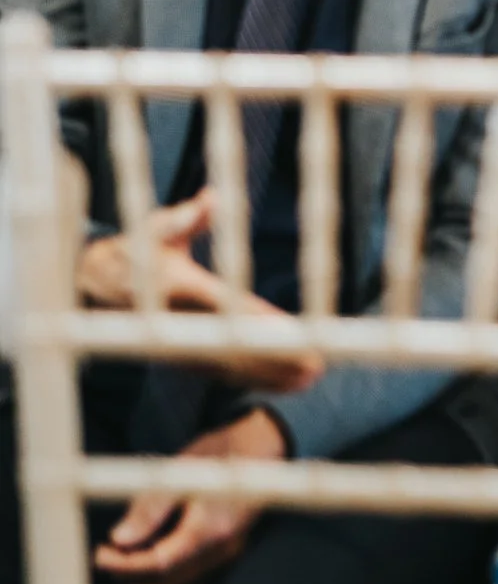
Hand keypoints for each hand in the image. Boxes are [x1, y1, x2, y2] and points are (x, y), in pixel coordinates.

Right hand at [75, 193, 321, 392]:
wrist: (97, 286)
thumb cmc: (138, 247)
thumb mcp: (157, 227)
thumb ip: (187, 217)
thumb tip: (213, 198)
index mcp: (178, 286)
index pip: (222, 305)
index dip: (252, 318)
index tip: (284, 329)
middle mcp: (182, 322)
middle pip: (232, 343)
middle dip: (273, 354)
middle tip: (315, 362)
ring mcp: (182, 344)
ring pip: (231, 363)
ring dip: (272, 372)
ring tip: (312, 376)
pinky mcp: (185, 356)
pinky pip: (224, 372)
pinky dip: (257, 380)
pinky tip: (290, 385)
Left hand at [93, 410, 284, 583]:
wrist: (263, 446)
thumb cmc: (219, 452)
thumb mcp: (180, 470)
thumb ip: (151, 507)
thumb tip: (119, 539)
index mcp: (211, 528)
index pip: (159, 563)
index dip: (124, 564)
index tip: (98, 553)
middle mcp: (223, 548)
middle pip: (166, 580)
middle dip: (131, 571)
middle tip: (106, 551)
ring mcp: (228, 551)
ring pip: (177, 580)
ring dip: (146, 571)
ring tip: (124, 549)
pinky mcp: (228, 549)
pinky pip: (190, 571)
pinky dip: (164, 567)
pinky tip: (150, 547)